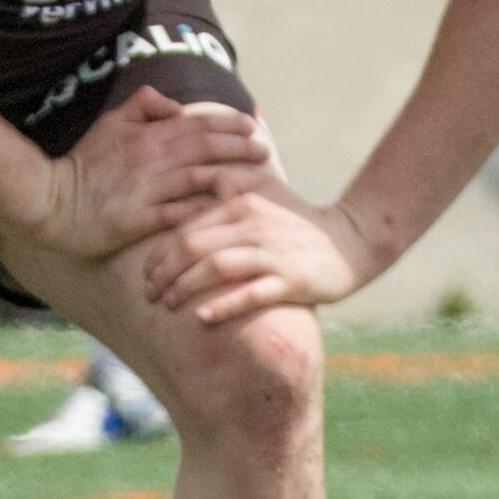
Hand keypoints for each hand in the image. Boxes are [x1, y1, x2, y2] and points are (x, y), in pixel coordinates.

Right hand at [12, 86, 274, 265]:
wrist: (50, 200)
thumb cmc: (83, 164)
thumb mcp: (110, 123)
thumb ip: (143, 106)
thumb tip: (175, 105)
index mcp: (147, 134)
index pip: (198, 123)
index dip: (230, 123)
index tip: (253, 128)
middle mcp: (151, 157)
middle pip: (207, 147)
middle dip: (240, 147)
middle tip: (266, 152)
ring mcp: (147, 189)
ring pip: (199, 177)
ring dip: (231, 176)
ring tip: (259, 179)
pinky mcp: (139, 219)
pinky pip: (180, 213)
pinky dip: (205, 209)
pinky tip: (227, 210)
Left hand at [146, 183, 373, 326]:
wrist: (351, 240)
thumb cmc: (297, 220)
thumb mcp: (264, 191)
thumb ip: (227, 184)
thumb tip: (186, 183)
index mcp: (242, 203)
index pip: (185, 227)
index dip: (159, 253)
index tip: (146, 273)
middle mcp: (254, 225)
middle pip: (194, 247)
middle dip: (164, 273)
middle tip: (150, 293)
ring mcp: (273, 253)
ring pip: (216, 267)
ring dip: (185, 288)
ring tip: (167, 304)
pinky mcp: (291, 280)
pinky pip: (251, 293)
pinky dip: (224, 305)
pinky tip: (201, 316)